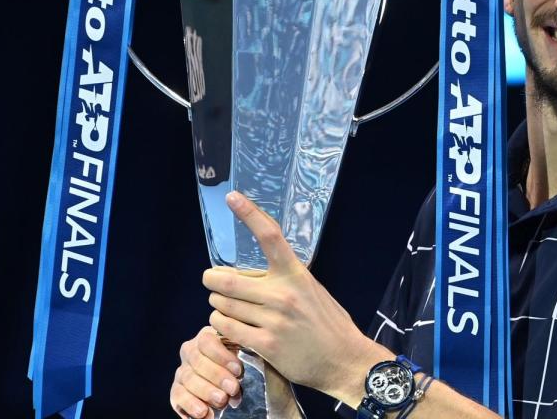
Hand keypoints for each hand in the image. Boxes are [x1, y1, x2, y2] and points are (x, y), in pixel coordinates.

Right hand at [169, 326, 242, 418]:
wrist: (226, 381)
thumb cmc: (237, 365)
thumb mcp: (240, 357)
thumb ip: (239, 360)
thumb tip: (238, 376)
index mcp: (206, 337)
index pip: (207, 341)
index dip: (222, 356)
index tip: (238, 370)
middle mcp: (190, 351)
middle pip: (198, 361)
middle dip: (217, 376)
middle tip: (233, 388)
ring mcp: (182, 370)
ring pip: (188, 379)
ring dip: (206, 391)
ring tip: (222, 401)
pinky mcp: (177, 389)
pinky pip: (178, 395)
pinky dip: (190, 405)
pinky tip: (204, 413)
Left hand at [203, 191, 389, 402]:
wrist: (344, 359)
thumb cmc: (327, 324)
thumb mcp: (312, 291)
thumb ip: (284, 280)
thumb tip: (251, 274)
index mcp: (296, 274)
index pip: (270, 236)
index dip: (249, 214)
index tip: (232, 196)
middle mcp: (283, 294)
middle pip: (226, 280)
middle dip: (211, 281)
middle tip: (211, 282)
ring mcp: (273, 320)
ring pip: (222, 307)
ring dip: (217, 307)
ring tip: (227, 310)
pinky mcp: (266, 344)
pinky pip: (227, 329)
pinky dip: (222, 327)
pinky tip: (231, 328)